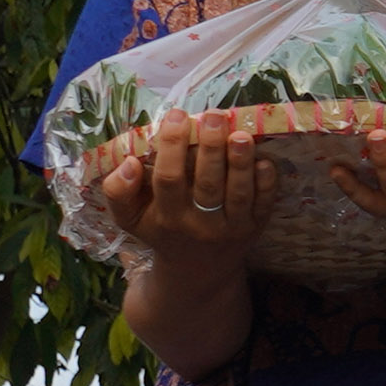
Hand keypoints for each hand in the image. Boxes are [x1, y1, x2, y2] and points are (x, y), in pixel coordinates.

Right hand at [96, 113, 269, 269]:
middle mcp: (200, 225)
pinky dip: (266, 183)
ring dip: (241, 163)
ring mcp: (230, 227)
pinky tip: (265, 160)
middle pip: (207, 184)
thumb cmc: (161, 230)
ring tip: (240, 134)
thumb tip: (129, 162)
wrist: (196, 270)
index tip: (176, 116)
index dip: (172, 147)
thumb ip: (119, 191)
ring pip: (238, 193)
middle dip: (211, 148)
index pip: (168, 179)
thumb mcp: (130, 217)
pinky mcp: (255, 228)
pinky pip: (263, 204)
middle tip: (213, 116)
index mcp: (167, 217)